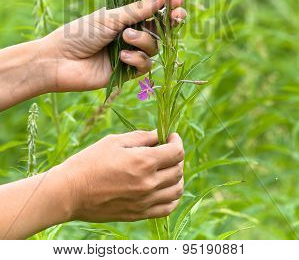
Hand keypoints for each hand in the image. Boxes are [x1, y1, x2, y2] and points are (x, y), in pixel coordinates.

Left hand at [40, 0, 185, 91]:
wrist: (59, 60)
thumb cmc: (81, 33)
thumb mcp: (111, 17)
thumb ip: (139, 10)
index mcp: (126, 17)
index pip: (154, 10)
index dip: (168, 6)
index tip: (177, 0)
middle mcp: (131, 34)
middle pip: (162, 28)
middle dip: (171, 22)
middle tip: (176, 16)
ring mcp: (131, 53)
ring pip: (155, 47)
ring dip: (144, 41)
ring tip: (125, 38)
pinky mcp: (127, 72)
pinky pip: (146, 65)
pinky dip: (137, 59)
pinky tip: (122, 57)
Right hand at [55, 130, 183, 221]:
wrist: (69, 192)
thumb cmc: (89, 162)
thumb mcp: (114, 141)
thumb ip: (141, 137)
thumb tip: (159, 135)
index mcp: (144, 162)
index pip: (176, 152)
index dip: (176, 140)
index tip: (170, 135)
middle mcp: (148, 183)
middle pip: (178, 169)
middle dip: (176, 156)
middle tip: (166, 149)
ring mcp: (145, 201)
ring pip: (177, 190)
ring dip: (177, 176)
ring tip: (168, 168)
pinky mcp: (139, 214)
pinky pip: (167, 208)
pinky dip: (173, 197)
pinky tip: (166, 188)